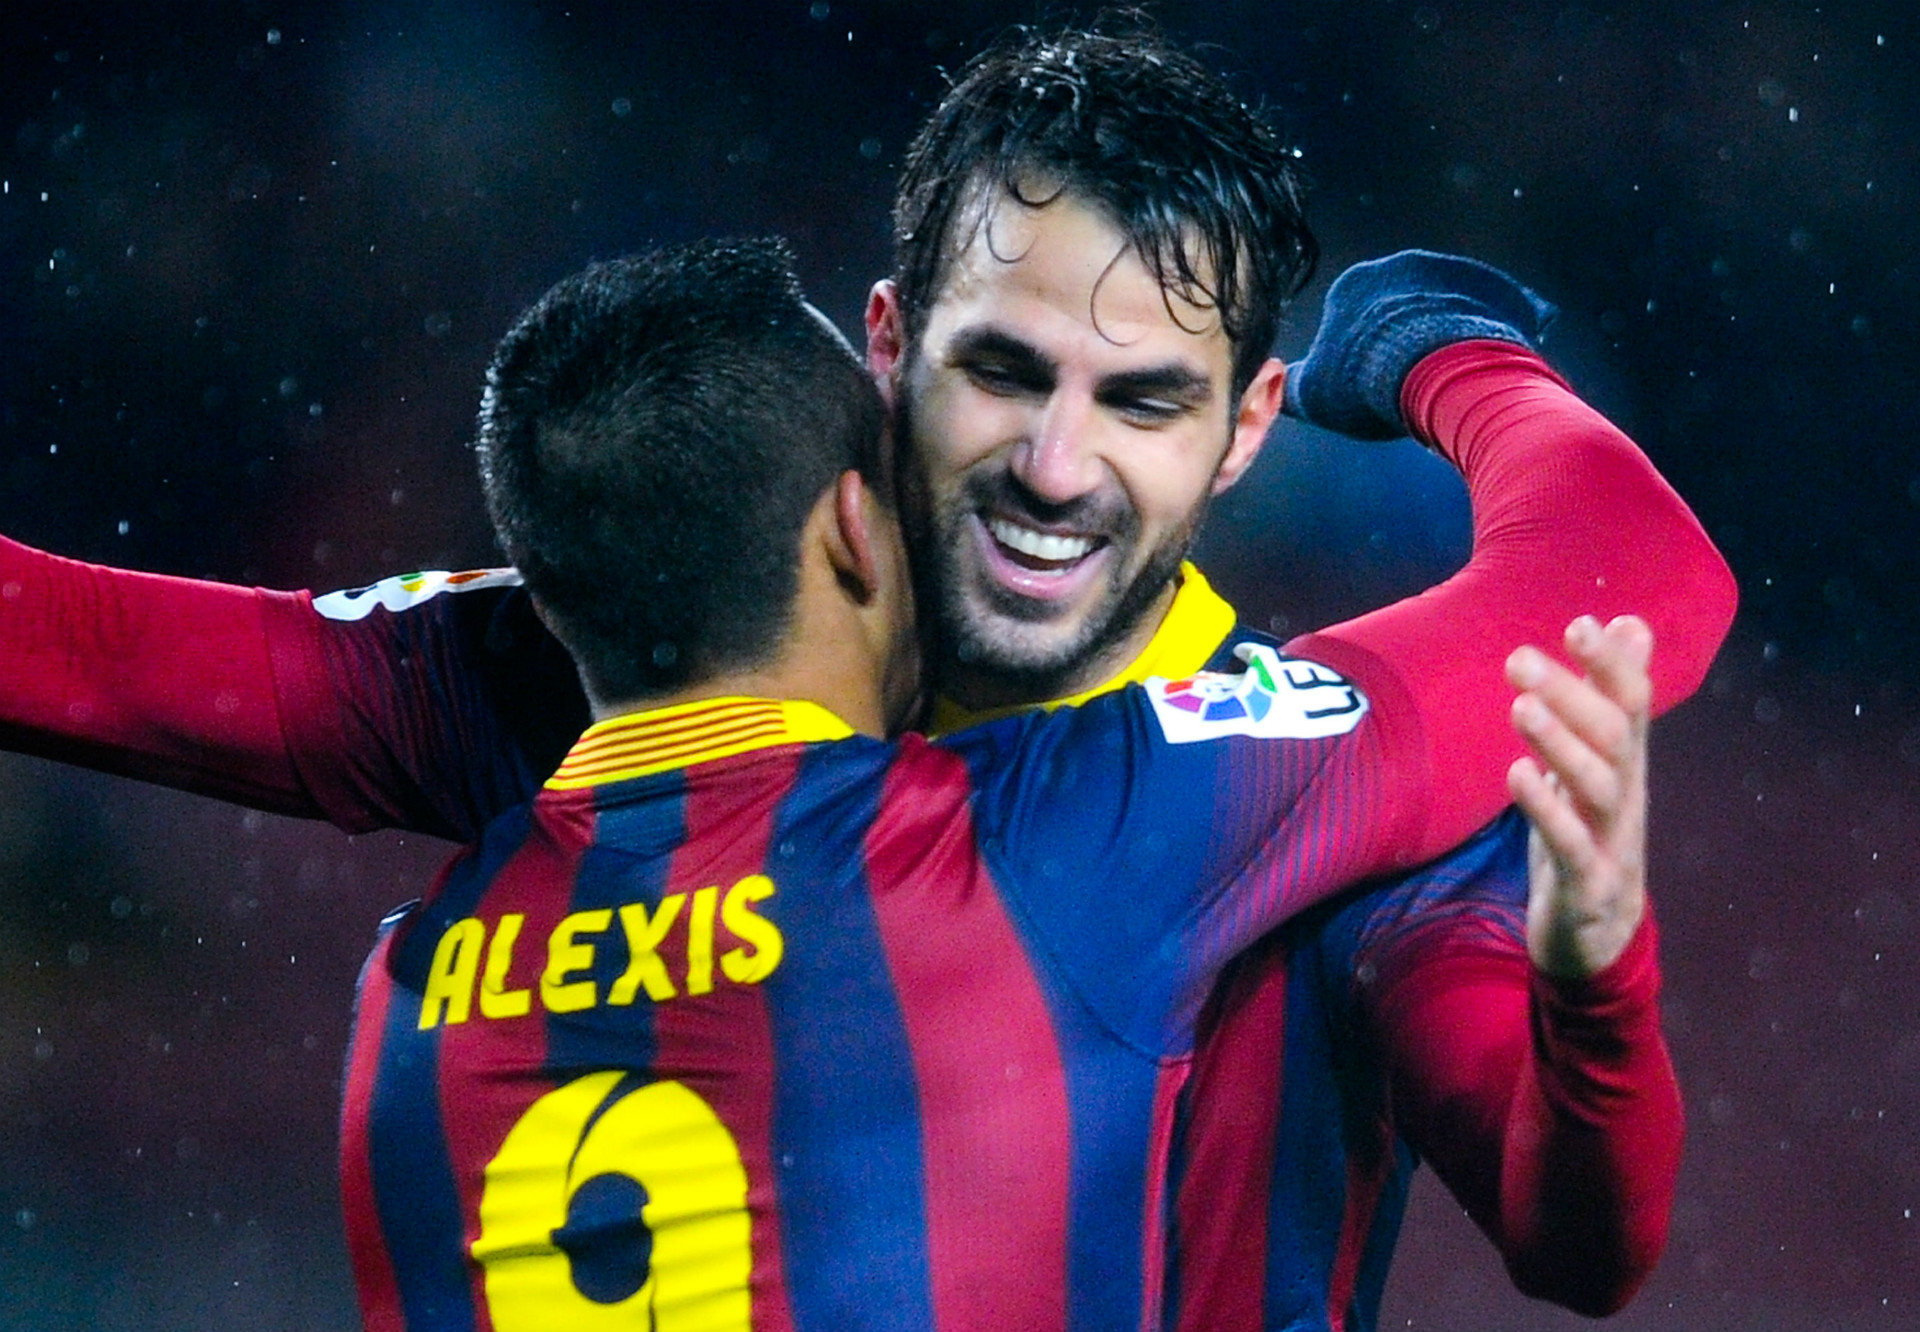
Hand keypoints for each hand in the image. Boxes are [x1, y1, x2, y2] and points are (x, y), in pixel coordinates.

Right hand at [1282, 249, 1555, 438]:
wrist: (1437, 368)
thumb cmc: (1367, 383)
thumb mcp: (1316, 395)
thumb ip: (1294, 386)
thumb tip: (1274, 386)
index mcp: (1355, 285)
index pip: (1354, 312)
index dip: (1363, 349)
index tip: (1373, 379)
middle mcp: (1403, 265)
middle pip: (1404, 304)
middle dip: (1408, 336)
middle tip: (1414, 379)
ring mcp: (1453, 272)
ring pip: (1448, 306)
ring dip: (1450, 335)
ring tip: (1453, 378)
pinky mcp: (1497, 287)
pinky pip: (1494, 313)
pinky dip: (1492, 336)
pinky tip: (1488, 368)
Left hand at [1504, 615, 1650, 979]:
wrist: (1597, 933)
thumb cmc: (1590, 830)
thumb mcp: (1598, 760)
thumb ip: (1610, 693)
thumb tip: (1629, 621)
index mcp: (1626, 761)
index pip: (1630, 703)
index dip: (1610, 664)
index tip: (1580, 622)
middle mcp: (1626, 793)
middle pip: (1614, 736)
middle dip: (1571, 693)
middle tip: (1518, 657)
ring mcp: (1611, 840)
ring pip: (1597, 786)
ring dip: (1559, 743)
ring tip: (1521, 706)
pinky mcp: (1586, 884)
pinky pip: (1570, 844)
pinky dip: (1547, 808)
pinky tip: (1517, 775)